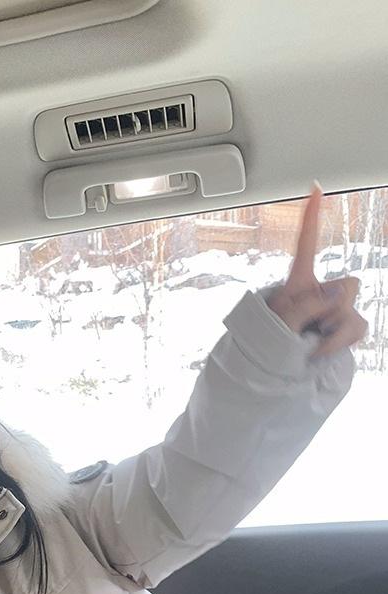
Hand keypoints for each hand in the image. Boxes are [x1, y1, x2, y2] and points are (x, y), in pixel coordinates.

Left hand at [266, 182, 368, 360]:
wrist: (275, 371)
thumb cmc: (269, 343)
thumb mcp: (279, 322)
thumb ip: (306, 305)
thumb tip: (338, 294)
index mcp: (298, 282)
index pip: (306, 244)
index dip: (311, 217)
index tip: (315, 188)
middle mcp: (322, 291)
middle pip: (347, 285)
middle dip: (330, 308)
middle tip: (306, 328)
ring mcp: (337, 310)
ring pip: (352, 308)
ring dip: (330, 331)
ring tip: (308, 341)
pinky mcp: (347, 328)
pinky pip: (357, 327)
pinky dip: (338, 343)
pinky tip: (319, 350)